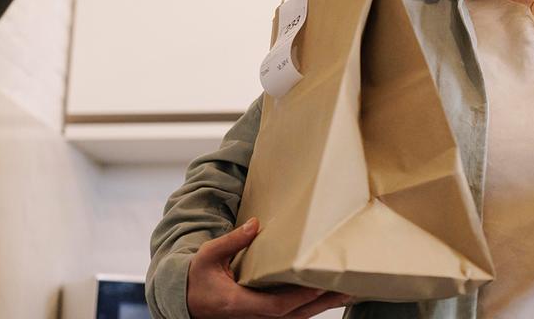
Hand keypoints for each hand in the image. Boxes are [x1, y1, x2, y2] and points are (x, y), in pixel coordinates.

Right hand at [187, 217, 351, 317]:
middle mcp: (252, 318)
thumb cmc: (197, 278)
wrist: (186, 301)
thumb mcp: (208, 256)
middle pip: (294, 315)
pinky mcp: (262, 318)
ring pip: (296, 317)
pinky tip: (325, 297)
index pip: (276, 306)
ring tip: (345, 291)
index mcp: (238, 304)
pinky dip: (310, 306)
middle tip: (347, 288)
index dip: (299, 297)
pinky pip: (291, 315)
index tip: (319, 285)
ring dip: (320, 305)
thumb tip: (255, 224)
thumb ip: (232, 241)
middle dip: (321, 302)